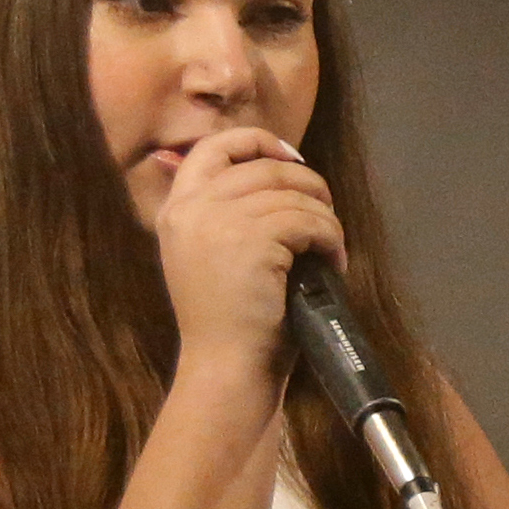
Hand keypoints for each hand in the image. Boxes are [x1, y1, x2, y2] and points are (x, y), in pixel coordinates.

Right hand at [154, 128, 340, 371]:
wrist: (225, 366)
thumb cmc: (226, 321)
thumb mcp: (207, 255)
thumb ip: (222, 214)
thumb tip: (276, 173)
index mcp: (176, 208)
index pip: (213, 146)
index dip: (259, 143)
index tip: (292, 159)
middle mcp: (191, 207)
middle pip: (264, 166)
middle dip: (307, 184)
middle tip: (325, 214)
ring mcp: (219, 221)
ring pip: (293, 193)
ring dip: (324, 219)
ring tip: (330, 248)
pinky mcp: (253, 240)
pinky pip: (309, 220)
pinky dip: (330, 239)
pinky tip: (332, 262)